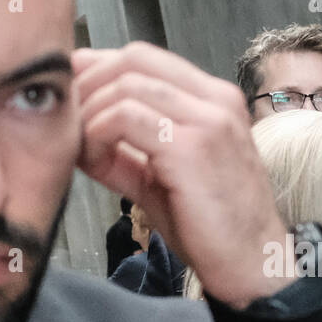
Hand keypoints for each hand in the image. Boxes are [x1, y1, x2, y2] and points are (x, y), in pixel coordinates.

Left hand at [73, 44, 289, 308]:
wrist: (253, 264)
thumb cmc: (212, 227)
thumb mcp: (162, 178)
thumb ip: (125, 151)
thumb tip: (76, 132)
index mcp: (215, 100)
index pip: (145, 57)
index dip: (99, 69)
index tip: (73, 98)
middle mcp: (217, 100)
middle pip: (133, 58)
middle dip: (89, 83)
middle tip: (68, 120)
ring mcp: (208, 120)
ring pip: (126, 84)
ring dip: (90, 113)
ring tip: (84, 149)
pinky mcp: (192, 147)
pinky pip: (125, 117)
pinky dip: (97, 134)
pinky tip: (96, 161)